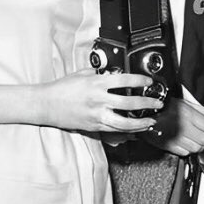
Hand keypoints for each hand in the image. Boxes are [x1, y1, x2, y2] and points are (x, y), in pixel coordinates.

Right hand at [42, 69, 163, 133]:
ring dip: (141, 123)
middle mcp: (98, 100)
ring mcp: (96, 115)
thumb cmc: (62, 88)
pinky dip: (128, 130)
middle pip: (129, 104)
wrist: (46, 104)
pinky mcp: (94, 127)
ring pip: (124, 123)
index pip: (124, 80)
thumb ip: (100, 75)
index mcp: (96, 84)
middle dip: (147, 104)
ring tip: (151, 120)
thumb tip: (114, 73)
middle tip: (157, 103)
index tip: (148, 81)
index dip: (140, 80)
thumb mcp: (83, 74)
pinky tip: (136, 129)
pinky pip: (114, 130)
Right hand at [140, 98, 203, 156]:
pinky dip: (190, 150)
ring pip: (197, 149)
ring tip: (202, 142)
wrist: (144, 114)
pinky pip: (185, 153)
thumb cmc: (164, 106)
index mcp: (188, 115)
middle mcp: (183, 128)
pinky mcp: (169, 146)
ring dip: (202, 147)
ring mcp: (176, 138)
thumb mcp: (185, 103)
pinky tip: (190, 145)